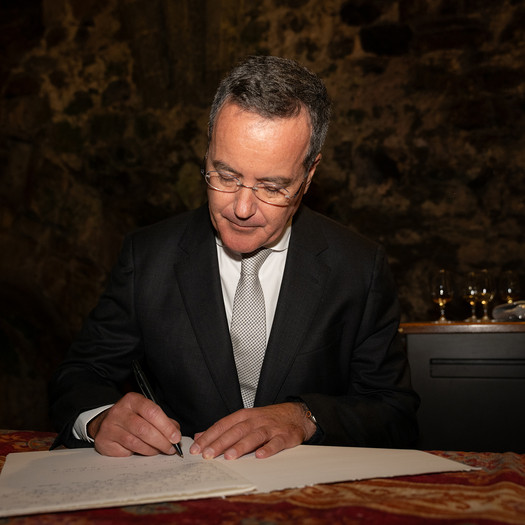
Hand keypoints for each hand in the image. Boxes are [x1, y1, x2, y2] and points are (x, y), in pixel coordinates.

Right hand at [87, 392, 181, 456]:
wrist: (104, 423)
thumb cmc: (130, 417)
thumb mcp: (145, 412)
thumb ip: (162, 420)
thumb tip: (176, 432)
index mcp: (132, 400)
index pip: (152, 412)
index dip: (166, 426)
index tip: (176, 437)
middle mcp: (119, 411)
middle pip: (144, 429)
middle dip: (161, 441)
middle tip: (171, 448)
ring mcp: (109, 427)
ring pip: (135, 442)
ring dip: (152, 449)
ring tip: (160, 450)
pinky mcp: (104, 442)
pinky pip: (125, 451)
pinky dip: (138, 453)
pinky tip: (144, 451)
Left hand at [189, 402, 315, 459]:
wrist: (296, 414)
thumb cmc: (267, 420)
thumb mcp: (244, 420)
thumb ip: (222, 429)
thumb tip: (198, 436)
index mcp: (244, 416)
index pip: (223, 425)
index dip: (209, 436)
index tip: (196, 448)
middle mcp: (255, 420)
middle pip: (236, 430)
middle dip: (221, 443)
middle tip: (207, 455)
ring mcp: (270, 428)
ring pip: (254, 436)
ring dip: (241, 446)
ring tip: (229, 457)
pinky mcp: (285, 436)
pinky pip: (276, 442)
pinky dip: (268, 449)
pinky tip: (260, 456)